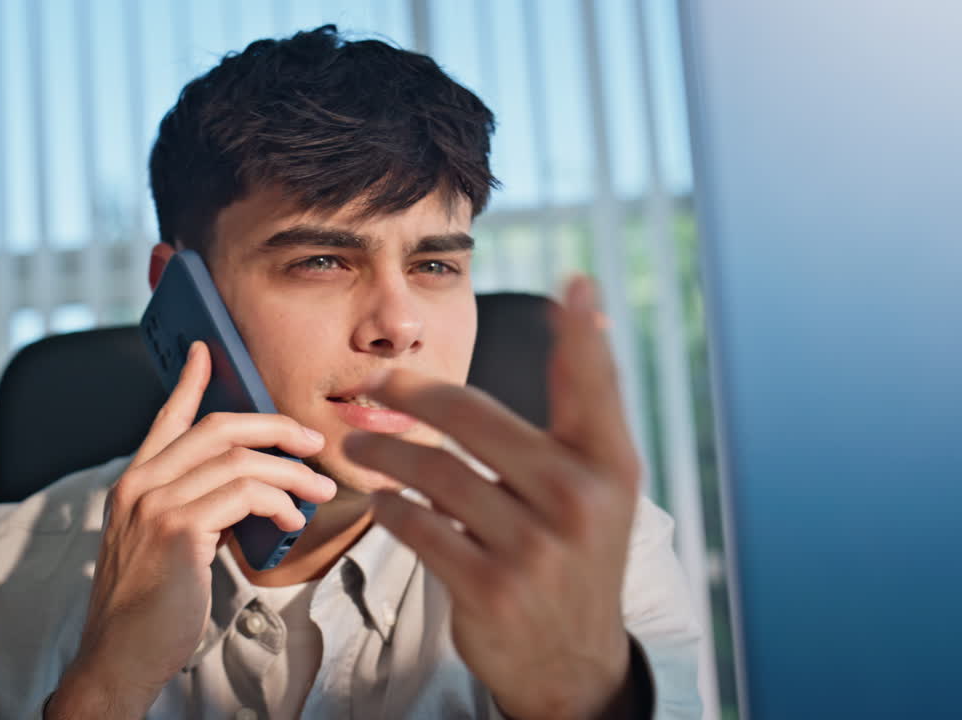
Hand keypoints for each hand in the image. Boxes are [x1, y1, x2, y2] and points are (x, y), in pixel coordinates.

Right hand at [46, 341, 336, 718]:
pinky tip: (290, 521)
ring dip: (289, 473)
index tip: (206, 352)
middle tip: (309, 439)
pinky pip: (242, 495)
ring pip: (237, 461)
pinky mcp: (177, 529)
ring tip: (318, 492)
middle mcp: (139, 484)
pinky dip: (276, 502)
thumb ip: (192, 509)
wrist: (119, 657)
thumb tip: (245, 494)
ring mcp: (155, 504)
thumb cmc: (148, 609)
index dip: (189, 383)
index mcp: (134, 483)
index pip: (165, 419)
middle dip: (272, 427)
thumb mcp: (163, 546)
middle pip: (216, 428)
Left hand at [342, 277, 642, 719]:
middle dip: (411, 389)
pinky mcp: (489, 586)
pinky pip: (418, 526)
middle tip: (374, 378)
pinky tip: (382, 500)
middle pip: (474, 416)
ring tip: (358, 442)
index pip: (594, 386)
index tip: (573, 282)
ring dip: (384, 451)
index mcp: (610, 467)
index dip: (584, 332)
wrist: (572, 662)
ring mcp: (534, 547)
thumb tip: (577, 318)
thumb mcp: (597, 491)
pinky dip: (390, 508)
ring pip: (434, 470)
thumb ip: (580, 418)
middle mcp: (578, 500)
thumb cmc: (574, 555)